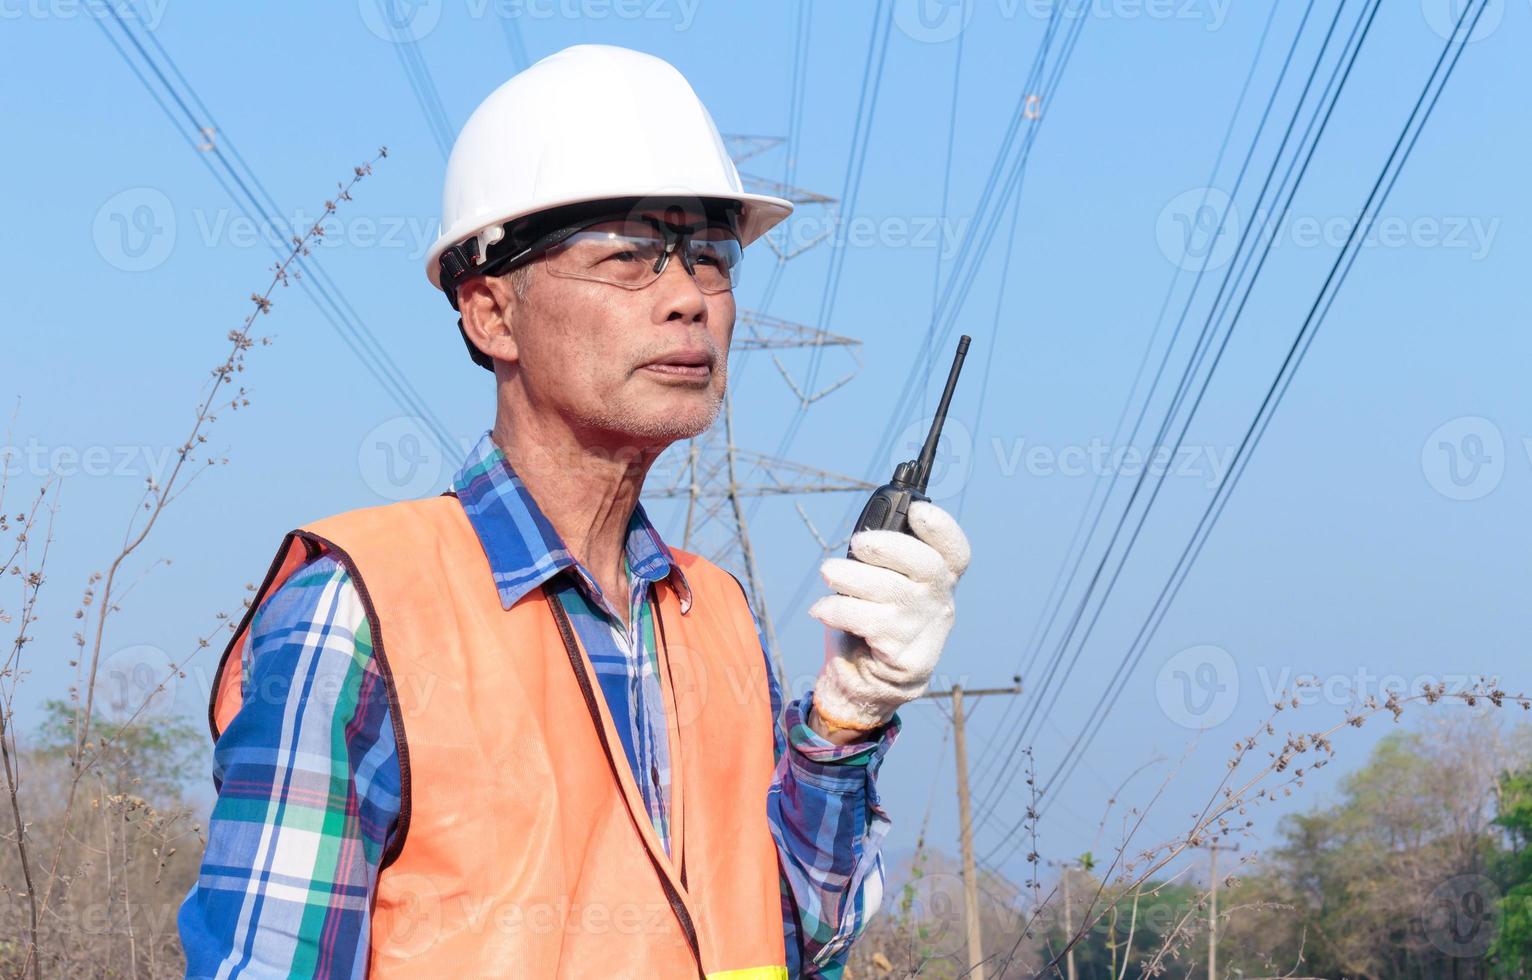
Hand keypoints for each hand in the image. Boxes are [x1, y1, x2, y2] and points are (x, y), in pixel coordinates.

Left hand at [808, 501, 970, 732]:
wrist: (868, 678)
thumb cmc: (872, 615)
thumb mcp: (882, 580)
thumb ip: (882, 557)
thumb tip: (865, 535)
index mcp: (940, 577)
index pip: (955, 551)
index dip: (941, 528)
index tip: (917, 510)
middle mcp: (940, 602)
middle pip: (926, 566)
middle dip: (887, 547)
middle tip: (857, 543)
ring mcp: (924, 631)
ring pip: (890, 593)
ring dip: (850, 577)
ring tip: (829, 573)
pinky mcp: (904, 657)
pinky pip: (867, 623)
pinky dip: (837, 610)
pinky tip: (822, 608)